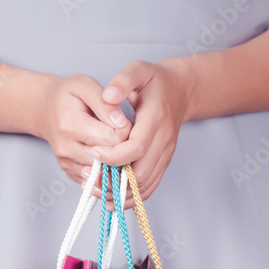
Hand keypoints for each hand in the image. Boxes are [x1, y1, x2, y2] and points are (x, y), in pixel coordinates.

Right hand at [33, 74, 131, 187]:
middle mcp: (66, 149)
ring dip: (115, 160)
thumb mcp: (85, 86)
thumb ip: (105, 103)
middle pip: (109, 158)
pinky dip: (106, 169)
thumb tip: (121, 123)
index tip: (123, 121)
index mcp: (70, 126)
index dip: (125, 130)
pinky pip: (96, 179)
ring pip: (104, 172)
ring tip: (114, 142)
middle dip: (122, 147)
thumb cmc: (67, 95)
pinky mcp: (69, 172)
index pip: (112, 138)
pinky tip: (106, 154)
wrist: (45, 110)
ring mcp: (67, 163)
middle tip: (121, 132)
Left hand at [89, 60, 194, 202]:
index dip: (113, 156)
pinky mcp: (162, 163)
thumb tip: (108, 96)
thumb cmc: (154, 81)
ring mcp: (165, 155)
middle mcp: (164, 141)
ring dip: (117, 193)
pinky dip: (128, 197)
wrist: (180, 90)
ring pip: (143, 187)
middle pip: (139, 174)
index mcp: (156, 119)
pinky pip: (147, 188)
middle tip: (88, 175)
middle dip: (111, 180)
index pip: (136, 148)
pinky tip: (109, 198)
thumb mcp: (138, 70)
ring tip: (93, 189)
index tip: (93, 152)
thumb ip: (123, 80)